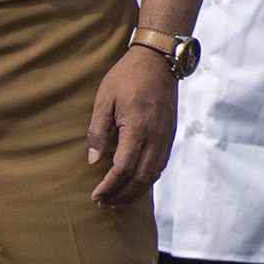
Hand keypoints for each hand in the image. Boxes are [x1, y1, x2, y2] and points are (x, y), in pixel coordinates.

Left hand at [87, 44, 178, 206]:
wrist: (158, 60)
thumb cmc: (127, 77)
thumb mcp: (104, 100)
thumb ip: (98, 131)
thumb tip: (93, 161)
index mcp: (137, 128)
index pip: (122, 168)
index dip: (109, 186)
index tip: (95, 195)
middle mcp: (155, 137)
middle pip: (139, 178)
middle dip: (121, 195)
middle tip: (104, 203)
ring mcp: (165, 137)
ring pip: (152, 174)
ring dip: (135, 191)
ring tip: (118, 200)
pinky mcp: (170, 134)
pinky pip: (160, 164)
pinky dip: (148, 179)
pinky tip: (136, 183)